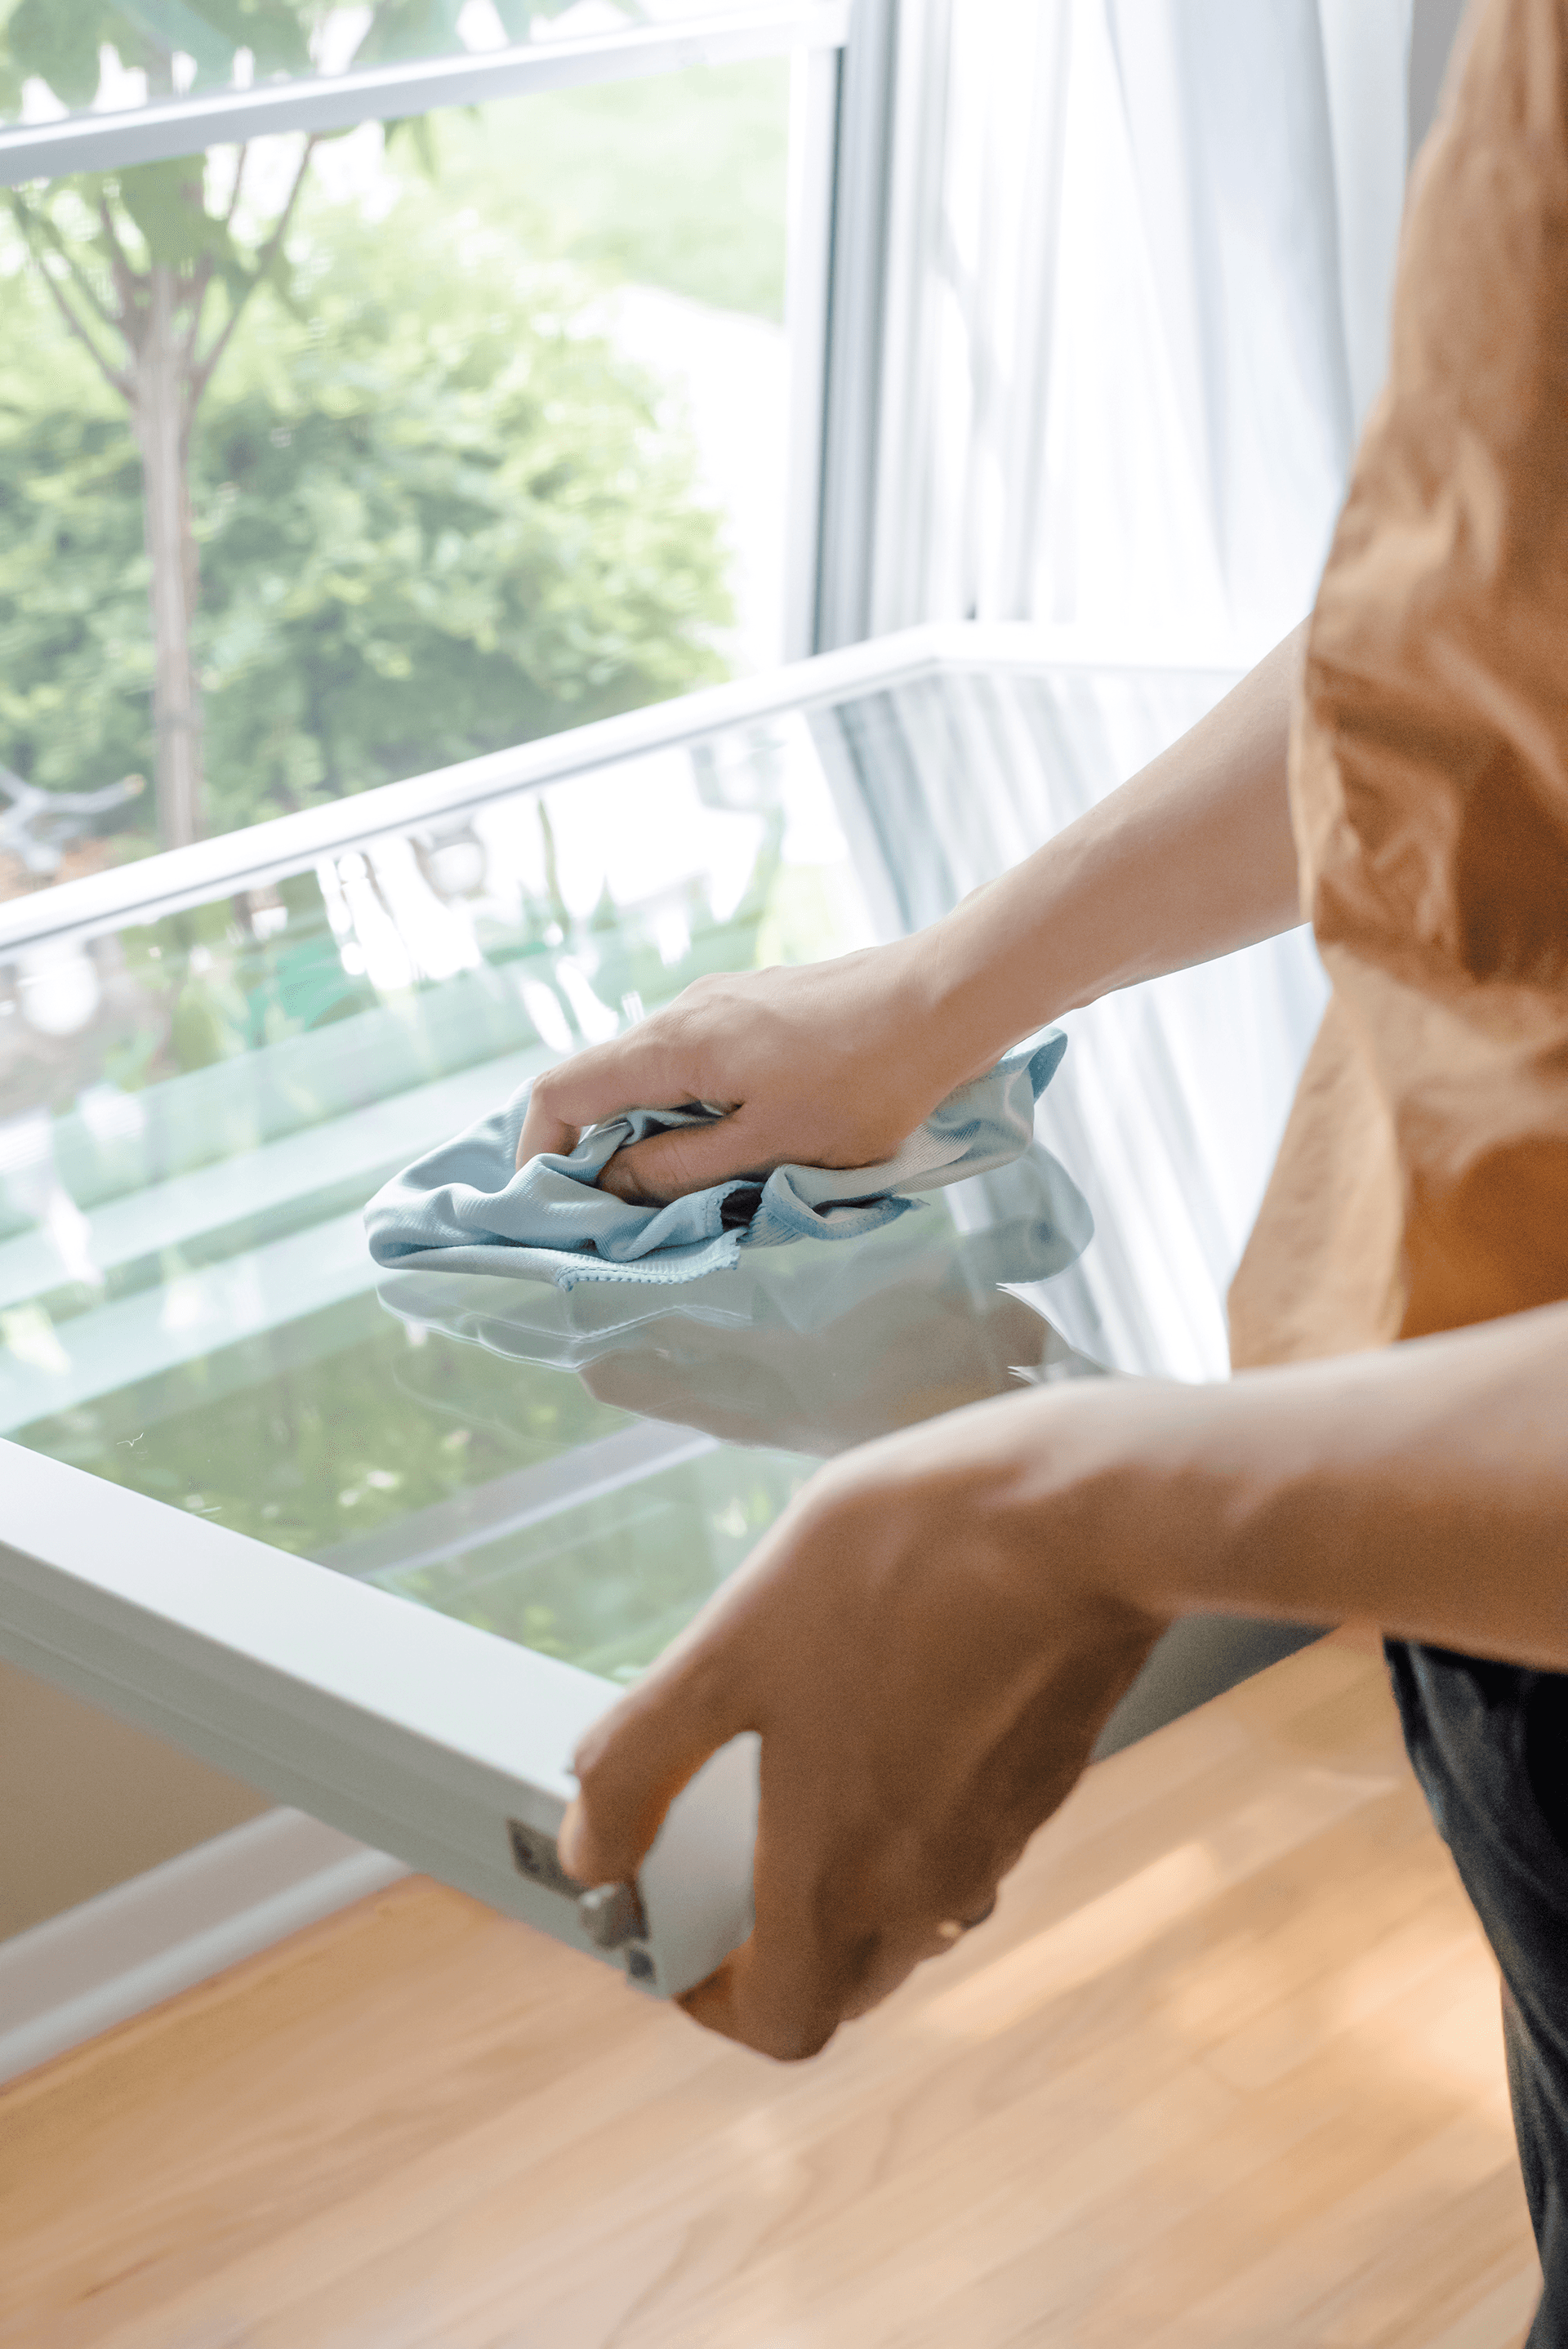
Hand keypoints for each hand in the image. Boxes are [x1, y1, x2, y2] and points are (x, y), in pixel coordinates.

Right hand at [514, 936, 1007, 1201]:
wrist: (943, 999)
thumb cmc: (864, 1081)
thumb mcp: (769, 1148)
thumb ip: (681, 1169)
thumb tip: (612, 1180)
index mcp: (671, 1047)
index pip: (560, 1091)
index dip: (539, 1150)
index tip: (554, 1204)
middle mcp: (681, 1013)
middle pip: (602, 1081)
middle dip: (595, 1148)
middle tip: (616, 1212)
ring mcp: (719, 1001)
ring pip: (651, 1071)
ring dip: (648, 1130)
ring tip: (679, 1186)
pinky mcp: (755, 1004)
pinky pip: (694, 1058)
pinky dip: (687, 1104)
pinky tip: (730, 1139)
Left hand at [557, 1382, 1166, 2059]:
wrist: (1082, 1510)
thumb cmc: (901, 1571)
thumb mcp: (729, 1648)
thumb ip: (643, 1756)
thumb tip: (588, 1847)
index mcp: (841, 1877)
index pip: (779, 2022)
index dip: (712, 2002)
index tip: (679, 1940)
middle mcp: (929, 1888)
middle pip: (845, 1980)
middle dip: (775, 1947)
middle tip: (726, 1859)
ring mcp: (998, 1836)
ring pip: (908, 1917)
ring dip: (845, 1883)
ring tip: (796, 1771)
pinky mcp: (1042, 1776)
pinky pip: (959, 1847)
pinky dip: (907, 1824)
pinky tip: (882, 1713)